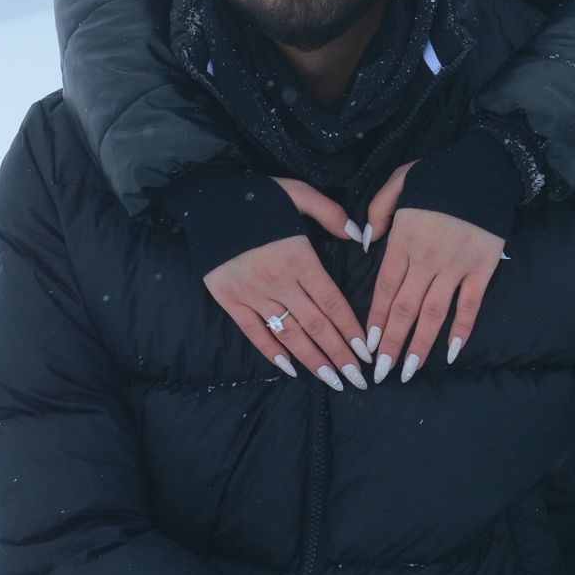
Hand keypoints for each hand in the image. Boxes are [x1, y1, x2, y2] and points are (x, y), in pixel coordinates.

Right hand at [204, 179, 371, 390]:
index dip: (350, 329)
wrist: (208, 202)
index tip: (366, 351)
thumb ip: (330, 214)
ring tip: (332, 380)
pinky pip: (254, 332)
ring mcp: (253, 294)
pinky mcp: (230, 300)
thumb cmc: (258, 196)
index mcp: (299, 259)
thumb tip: (356, 234)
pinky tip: (289, 368)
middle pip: (315, 324)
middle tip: (358, 378)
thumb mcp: (299, 193)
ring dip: (312, 360)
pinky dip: (271, 351)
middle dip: (339, 354)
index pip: (331, 302)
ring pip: (289, 334)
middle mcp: (279, 282)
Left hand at [364, 165, 504, 382]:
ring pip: (433, 313)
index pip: (384, 288)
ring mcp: (456, 266)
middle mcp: (427, 259)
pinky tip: (450, 353)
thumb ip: (377, 211)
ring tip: (408, 371)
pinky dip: (461, 330)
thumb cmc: (438, 174)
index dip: (374, 319)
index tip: (366, 345)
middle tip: (380, 373)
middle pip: (404, 308)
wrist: (484, 166)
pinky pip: (469, 305)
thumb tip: (365, 242)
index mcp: (404, 240)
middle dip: (390, 344)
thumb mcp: (398, 182)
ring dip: (419, 345)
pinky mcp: (482, 269)